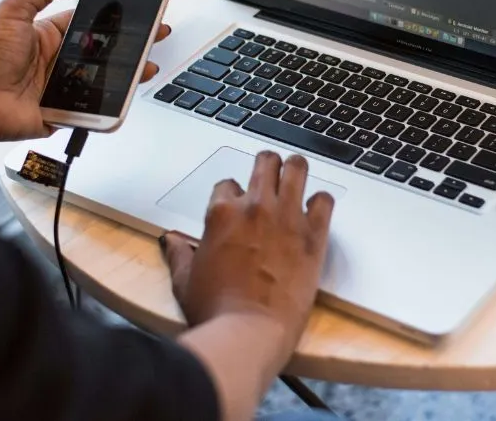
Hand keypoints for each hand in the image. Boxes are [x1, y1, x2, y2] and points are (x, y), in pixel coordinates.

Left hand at [0, 0, 169, 143]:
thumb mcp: (12, 10)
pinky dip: (111, 103)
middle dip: (131, 43)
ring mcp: (63, 86)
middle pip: (104, 50)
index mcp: (48, 34)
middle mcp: (58, 59)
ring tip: (148, 65)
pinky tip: (128, 93)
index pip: (90, 21)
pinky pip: (94, 107)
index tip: (136, 9)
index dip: (113, 16)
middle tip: (155, 34)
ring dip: (129, 71)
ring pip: (105, 78)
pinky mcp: (65, 111)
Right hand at [162, 151, 334, 368]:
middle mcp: (255, 207)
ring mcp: (286, 217)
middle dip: (267, 166)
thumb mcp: (185, 281)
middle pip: (265, 163)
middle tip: (270, 175)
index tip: (237, 205)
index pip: (227, 184)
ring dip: (296, 170)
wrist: (249, 333)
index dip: (232, 194)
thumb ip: (179, 254)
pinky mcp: (313, 235)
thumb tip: (171, 241)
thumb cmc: (215, 311)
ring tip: (296, 176)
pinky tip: (316, 212)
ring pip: (297, 168)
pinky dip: (321, 202)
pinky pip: (324, 200)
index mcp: (222, 213)